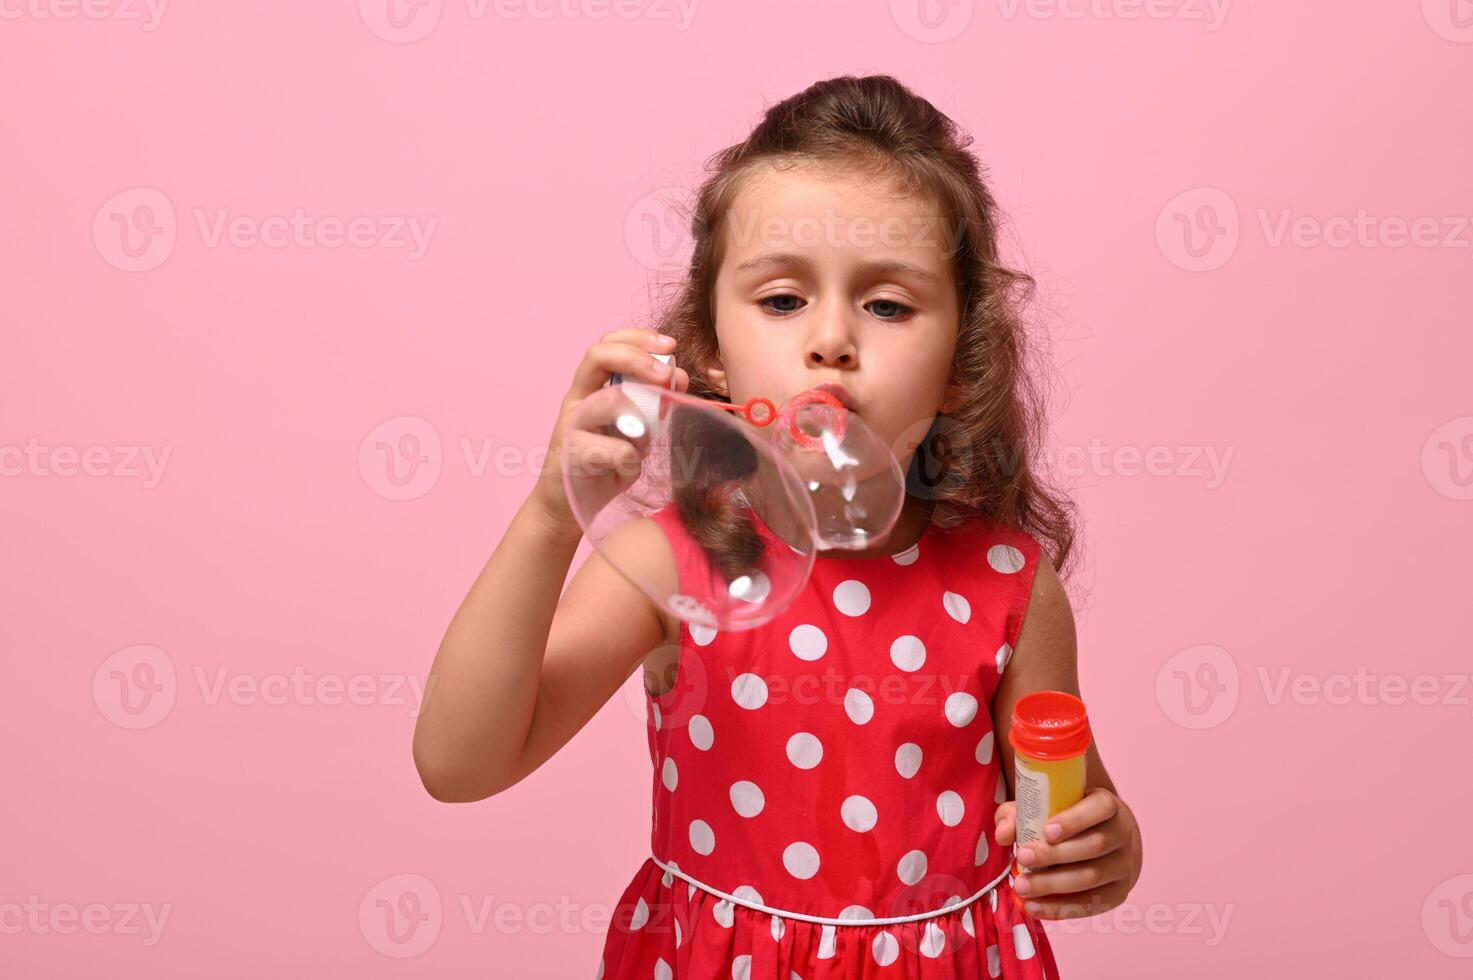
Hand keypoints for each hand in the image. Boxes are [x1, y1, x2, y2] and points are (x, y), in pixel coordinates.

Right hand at [530, 327, 690, 534]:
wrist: (569, 508)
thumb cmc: (605, 465)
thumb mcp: (635, 430)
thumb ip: (652, 404)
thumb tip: (679, 376)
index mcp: (590, 388)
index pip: (608, 345)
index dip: (638, 338)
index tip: (669, 346)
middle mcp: (576, 399)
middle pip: (599, 356)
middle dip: (638, 359)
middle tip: (666, 375)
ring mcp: (569, 424)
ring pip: (608, 401)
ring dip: (640, 421)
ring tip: (643, 443)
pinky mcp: (569, 454)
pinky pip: (614, 449)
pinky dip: (631, 461)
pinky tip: (627, 471)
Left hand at [993, 787, 1142, 919]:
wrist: (1106, 842)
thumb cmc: (1067, 820)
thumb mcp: (1044, 808)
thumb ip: (1019, 814)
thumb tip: (1003, 835)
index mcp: (1107, 805)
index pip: (1100, 808)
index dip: (1075, 820)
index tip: (1046, 830)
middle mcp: (1122, 835)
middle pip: (1094, 846)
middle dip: (1055, 855)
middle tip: (1022, 858)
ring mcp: (1124, 866)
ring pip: (1092, 877)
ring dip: (1053, 885)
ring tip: (1021, 886)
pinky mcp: (1118, 893)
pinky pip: (1091, 904)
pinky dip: (1060, 907)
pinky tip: (1034, 906)